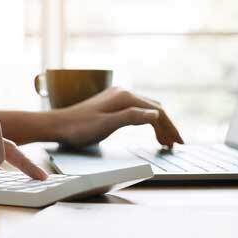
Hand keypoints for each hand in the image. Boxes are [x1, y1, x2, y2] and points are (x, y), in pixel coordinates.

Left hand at [54, 87, 183, 147]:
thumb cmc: (80, 128)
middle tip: (174, 145)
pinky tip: (148, 130)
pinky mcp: (111, 103)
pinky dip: (146, 121)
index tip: (179, 143)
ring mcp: (117, 97)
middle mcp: (123, 93)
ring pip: (145, 109)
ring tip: (164, 142)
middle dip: (166, 127)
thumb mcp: (107, 125)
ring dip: (157, 125)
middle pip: (154, 109)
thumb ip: (131, 117)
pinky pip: (136, 110)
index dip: (170, 127)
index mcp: (125, 97)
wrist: (58, 125)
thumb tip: (156, 114)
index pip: (157, 112)